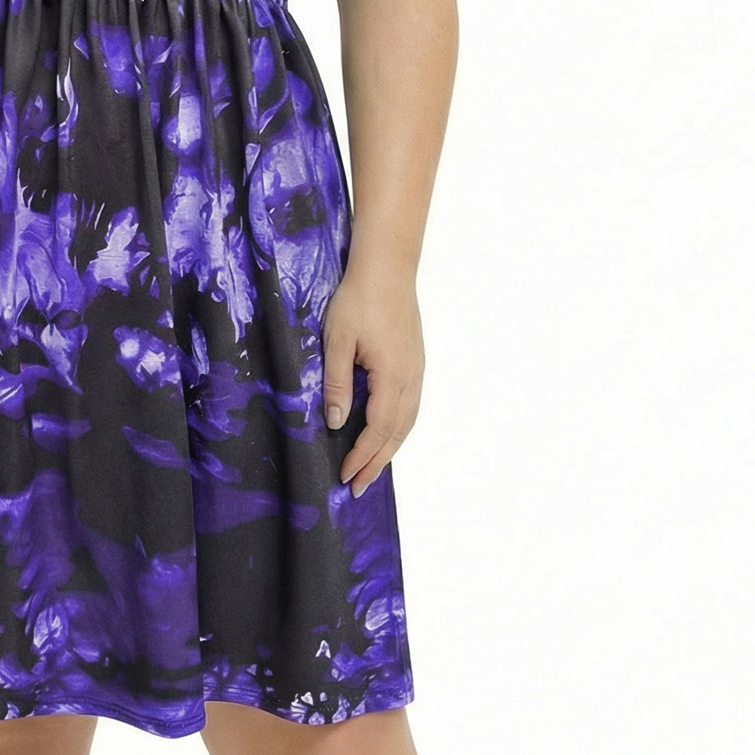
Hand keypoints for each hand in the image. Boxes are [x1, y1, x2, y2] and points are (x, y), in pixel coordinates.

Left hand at [322, 266, 423, 497]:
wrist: (387, 268)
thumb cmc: (358, 299)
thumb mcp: (337, 340)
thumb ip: (337, 383)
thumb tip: (338, 423)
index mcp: (392, 376)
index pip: (378, 429)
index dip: (362, 456)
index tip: (345, 477)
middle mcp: (411, 378)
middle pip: (398, 433)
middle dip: (377, 462)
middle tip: (358, 487)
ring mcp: (417, 370)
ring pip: (407, 421)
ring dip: (389, 448)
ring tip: (371, 468)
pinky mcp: (415, 361)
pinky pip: (410, 406)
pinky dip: (397, 428)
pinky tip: (385, 432)